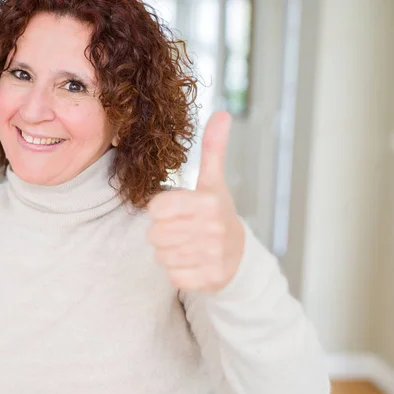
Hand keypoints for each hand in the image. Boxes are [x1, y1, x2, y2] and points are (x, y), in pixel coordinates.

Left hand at [147, 111, 244, 291]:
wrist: (239, 255)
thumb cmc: (217, 213)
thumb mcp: (214, 182)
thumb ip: (213, 149)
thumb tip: (222, 113)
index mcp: (208, 202)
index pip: (156, 208)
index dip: (160, 210)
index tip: (175, 210)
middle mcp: (212, 228)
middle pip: (155, 234)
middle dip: (163, 232)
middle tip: (182, 229)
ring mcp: (212, 256)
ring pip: (162, 255)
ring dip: (170, 251)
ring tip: (188, 244)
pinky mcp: (210, 279)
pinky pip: (173, 276)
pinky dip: (178, 271)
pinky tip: (192, 262)